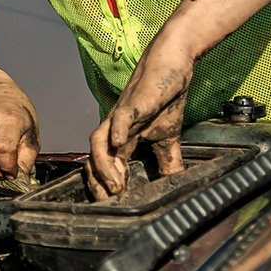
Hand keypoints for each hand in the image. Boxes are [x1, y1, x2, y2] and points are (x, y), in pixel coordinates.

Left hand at [89, 41, 193, 198]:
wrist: (171, 66)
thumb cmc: (164, 97)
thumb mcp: (168, 137)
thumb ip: (168, 162)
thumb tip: (175, 185)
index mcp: (122, 140)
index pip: (108, 168)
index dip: (107, 187)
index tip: (114, 205)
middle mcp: (114, 130)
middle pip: (96, 159)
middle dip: (99, 182)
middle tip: (108, 201)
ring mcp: (120, 116)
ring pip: (100, 142)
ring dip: (104, 165)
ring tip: (114, 184)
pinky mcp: (133, 103)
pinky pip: (120, 117)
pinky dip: (117, 130)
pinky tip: (118, 143)